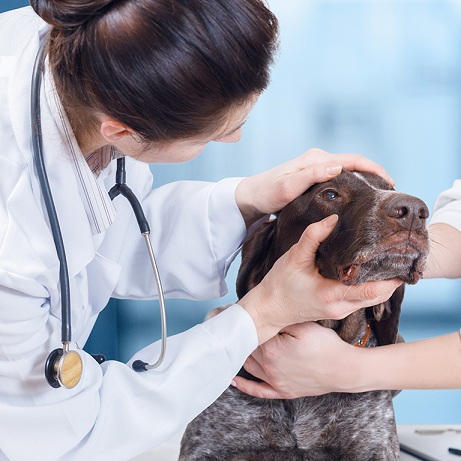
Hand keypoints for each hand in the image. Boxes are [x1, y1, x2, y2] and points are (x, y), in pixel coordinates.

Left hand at [233, 322, 358, 398]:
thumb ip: (280, 321)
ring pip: (249, 366)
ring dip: (241, 355)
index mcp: (271, 349)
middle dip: (242, 337)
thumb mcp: (303, 325)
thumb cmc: (326, 345)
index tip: (240, 314)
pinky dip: (244, 386)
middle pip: (247, 349)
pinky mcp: (283, 391)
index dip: (247, 322)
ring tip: (234, 345)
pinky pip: (258, 390)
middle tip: (235, 326)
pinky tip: (234, 380)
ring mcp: (276, 381)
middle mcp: (269, 367)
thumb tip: (262, 316)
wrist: (344, 370)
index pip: (251, 333)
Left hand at [235, 148, 393, 225]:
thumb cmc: (267, 193)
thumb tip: (338, 166)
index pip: (353, 159)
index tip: (390, 183)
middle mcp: (318, 160)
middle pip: (354, 164)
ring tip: (378, 197)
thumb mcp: (288, 187)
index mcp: (316, 159)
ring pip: (347, 171)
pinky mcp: (312, 177)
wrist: (251, 196)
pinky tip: (357, 198)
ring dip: (364, 180)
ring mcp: (315, 168)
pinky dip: (352, 185)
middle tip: (389, 193)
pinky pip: (339, 178)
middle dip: (374, 175)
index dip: (374, 169)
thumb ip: (311, 175)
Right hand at [238, 214, 401, 343]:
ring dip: (384, 285)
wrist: (268, 309)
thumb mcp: (294, 257)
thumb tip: (333, 219)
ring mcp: (340, 312)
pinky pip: (362, 301)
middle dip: (393, 279)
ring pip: (372, 300)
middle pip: (379, 296)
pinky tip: (370, 274)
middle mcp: (340, 307)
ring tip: (389, 263)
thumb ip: (313, 236)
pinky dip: (371, 288)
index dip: (391, 277)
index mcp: (332, 294)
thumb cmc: (279, 284)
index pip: (372, 289)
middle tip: (400, 258)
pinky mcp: (337, 311)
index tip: (401, 260)